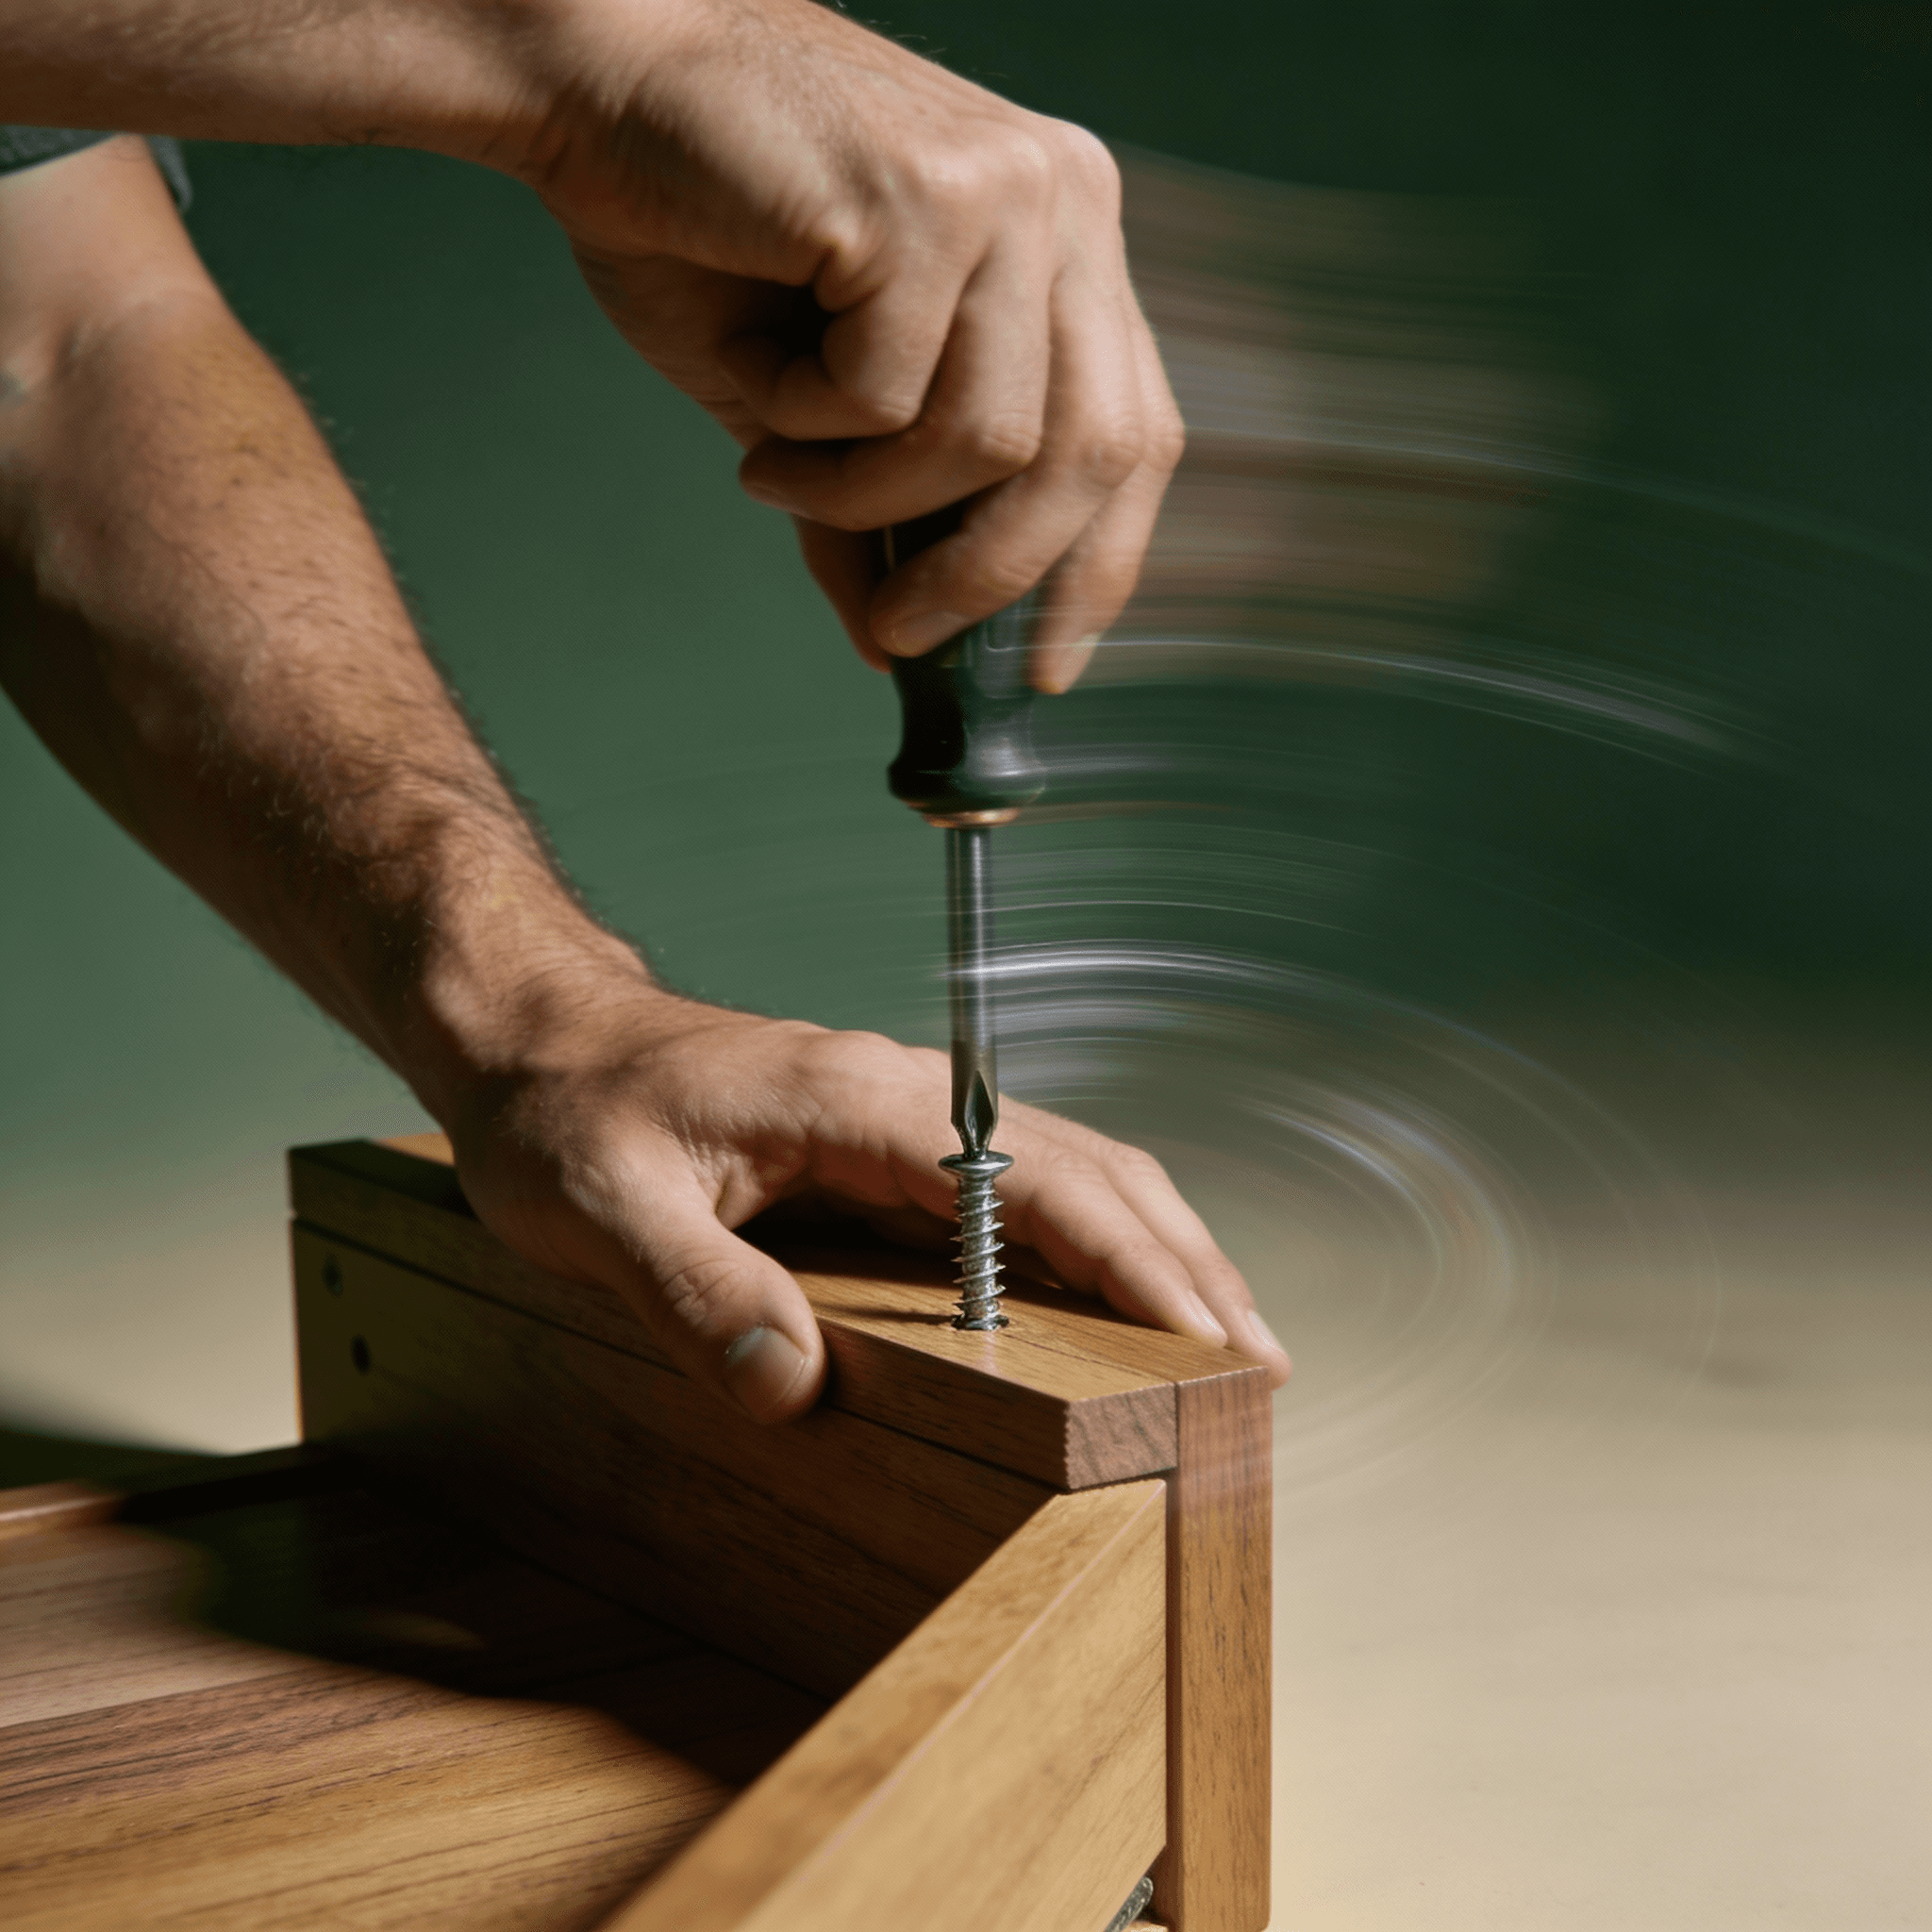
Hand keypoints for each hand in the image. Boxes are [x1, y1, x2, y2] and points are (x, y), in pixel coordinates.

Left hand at [438, 972, 1289, 1423]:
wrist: (534, 1033)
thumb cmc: (561, 1106)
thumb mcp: (599, 1207)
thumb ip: (697, 1292)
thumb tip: (796, 1392)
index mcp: (857, 1100)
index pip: (1033, 1178)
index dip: (1131, 1259)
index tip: (1207, 1333)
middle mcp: (900, 1096)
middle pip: (1087, 1166)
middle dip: (1183, 1261)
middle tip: (1256, 1362)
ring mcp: (899, 1116)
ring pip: (1068, 1170)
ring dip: (1154, 1248)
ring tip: (1220, 1338)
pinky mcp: (883, 1144)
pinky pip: (1016, 1189)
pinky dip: (1091, 1241)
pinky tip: (1110, 1298)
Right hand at [513, 0, 1184, 691]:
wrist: (593, 82)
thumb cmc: (704, 231)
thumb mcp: (811, 406)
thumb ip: (876, 511)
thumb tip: (893, 648)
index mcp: (1069, 238)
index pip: (1138, 430)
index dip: (1099, 564)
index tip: (1044, 665)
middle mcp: (1065, 201)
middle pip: (1093, 453)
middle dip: (991, 578)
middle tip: (900, 637)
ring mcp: (1008, 189)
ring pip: (991, 441)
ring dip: (867, 499)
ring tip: (776, 475)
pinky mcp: (924, 196)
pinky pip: (889, 395)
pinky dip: (810, 428)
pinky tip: (757, 383)